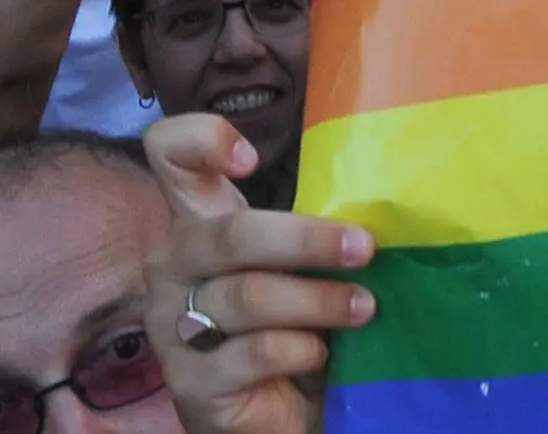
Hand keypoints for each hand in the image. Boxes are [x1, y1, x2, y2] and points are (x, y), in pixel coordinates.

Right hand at [142, 112, 374, 433]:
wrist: (269, 411)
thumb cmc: (288, 322)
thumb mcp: (296, 267)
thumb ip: (308, 232)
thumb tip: (379, 203)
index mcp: (196, 223)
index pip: (169, 155)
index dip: (202, 140)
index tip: (253, 158)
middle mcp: (172, 266)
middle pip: (230, 235)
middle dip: (307, 240)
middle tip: (364, 248)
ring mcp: (171, 325)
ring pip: (249, 297)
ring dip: (319, 301)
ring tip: (364, 307)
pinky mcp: (189, 382)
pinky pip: (256, 352)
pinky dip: (301, 350)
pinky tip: (321, 354)